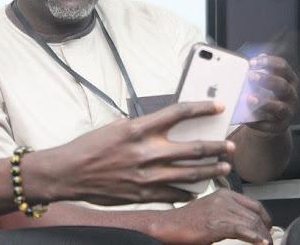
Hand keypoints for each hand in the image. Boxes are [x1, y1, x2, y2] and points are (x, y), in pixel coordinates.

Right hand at [37, 101, 233, 205]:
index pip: (179, 112)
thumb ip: (143, 128)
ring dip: (211, 169)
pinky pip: (175, 193)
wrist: (69, 173)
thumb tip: (165, 127)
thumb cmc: (90, 148)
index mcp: (138, 129)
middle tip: (229, 145)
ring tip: (223, 166)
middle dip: (217, 146)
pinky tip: (197, 188)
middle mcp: (146, 151)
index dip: (202, 108)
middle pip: (194, 147)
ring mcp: (147, 175)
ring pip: (190, 172)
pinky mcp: (144, 194)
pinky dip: (188, 190)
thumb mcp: (116, 127)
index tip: (218, 106)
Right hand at [153, 189, 272, 244]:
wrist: (170, 225)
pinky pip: (242, 230)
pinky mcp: (216, 224)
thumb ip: (229, 212)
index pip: (254, 204)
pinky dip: (254, 238)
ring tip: (265, 244)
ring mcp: (220, 211)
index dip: (266, 218)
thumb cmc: (188, 220)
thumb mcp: (212, 209)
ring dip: (262, 236)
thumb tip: (248, 223)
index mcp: (224, 193)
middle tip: (268, 240)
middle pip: (255, 214)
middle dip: (265, 230)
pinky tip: (260, 243)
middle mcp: (223, 199)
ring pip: (251, 223)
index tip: (268, 228)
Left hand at [244, 54, 298, 134]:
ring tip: (250, 98)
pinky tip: (247, 118)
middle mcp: (291, 95)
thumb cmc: (264, 95)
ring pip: (280, 108)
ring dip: (265, 102)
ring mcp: (288, 111)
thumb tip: (256, 58)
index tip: (252, 62)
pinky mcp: (280, 126)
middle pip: (283, 86)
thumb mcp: (264, 81)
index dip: (269, 63)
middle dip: (267, 80)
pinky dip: (258, 122)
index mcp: (288, 80)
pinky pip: (270, 125)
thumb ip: (260, 70)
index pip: (283, 67)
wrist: (267, 119)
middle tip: (251, 77)